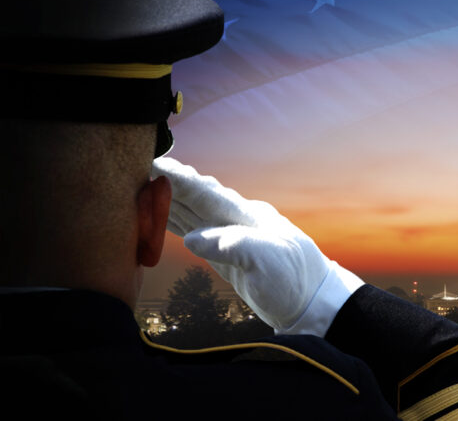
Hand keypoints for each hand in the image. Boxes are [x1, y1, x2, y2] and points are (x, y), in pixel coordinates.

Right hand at [152, 157, 363, 334]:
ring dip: (165, 200)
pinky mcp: (227, 256)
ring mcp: (232, 237)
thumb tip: (193, 238)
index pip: (205, 193)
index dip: (177, 179)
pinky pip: (194, 233)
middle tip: (135, 166)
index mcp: (246, 216)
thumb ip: (231, 245)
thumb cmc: (294, 280)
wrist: (311, 304)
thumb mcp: (268, 261)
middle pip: (194, 198)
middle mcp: (237, 221)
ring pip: (191, 213)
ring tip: (139, 186)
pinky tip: (160, 217)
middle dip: (165, 183)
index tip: (153, 163)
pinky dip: (174, 224)